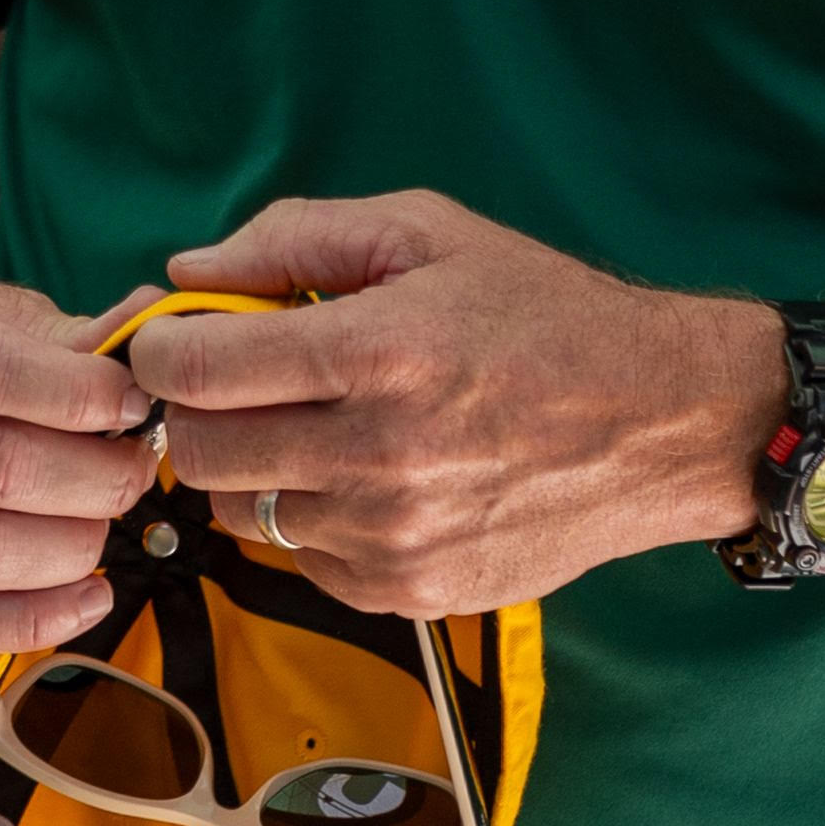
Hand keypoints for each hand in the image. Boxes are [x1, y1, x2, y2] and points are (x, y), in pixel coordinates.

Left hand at [127, 193, 785, 618]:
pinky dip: (309, 518)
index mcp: (377, 352)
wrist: (660, 423)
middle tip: (238, 380)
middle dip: (193, 408)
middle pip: (194, 450)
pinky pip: (299, 560)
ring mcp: (392, 537)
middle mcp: (378, 455)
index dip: (163, 346)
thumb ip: (296, 238)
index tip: (183, 335)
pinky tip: (365, 476)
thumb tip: (186, 272)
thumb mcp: (428, 233)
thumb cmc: (541, 312)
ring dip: (250, 466)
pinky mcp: (409, 592)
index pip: (190, 372)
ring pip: (237, 512)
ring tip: (311, 424)